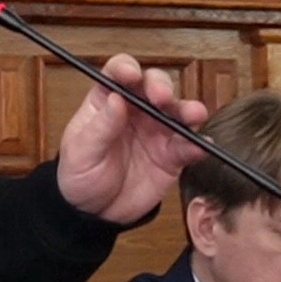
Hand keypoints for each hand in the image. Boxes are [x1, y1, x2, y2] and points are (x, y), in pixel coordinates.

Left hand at [55, 54, 208, 224]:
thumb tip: (116, 99)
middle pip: (153, 86)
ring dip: (187, 110)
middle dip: (161, 86)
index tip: (131, 75)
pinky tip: (200, 147)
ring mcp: (156, 131)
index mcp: (107, 102)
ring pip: (177, 112)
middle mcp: (135, 110)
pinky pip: (187, 147)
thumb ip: (100, 127)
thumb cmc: (79, 175)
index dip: (126, 69)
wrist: (94, 212)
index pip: (118, 74)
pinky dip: (196, 145)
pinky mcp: (171, 156)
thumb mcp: (81, 152)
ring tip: (194, 115)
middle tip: (162, 98)